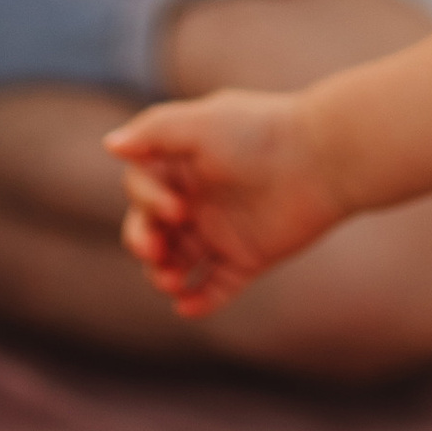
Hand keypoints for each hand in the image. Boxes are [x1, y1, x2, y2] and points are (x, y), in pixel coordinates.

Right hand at [104, 86, 347, 317]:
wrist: (322, 159)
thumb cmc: (258, 133)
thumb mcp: (200, 123)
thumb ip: (154, 131)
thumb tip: (109, 145)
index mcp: (183, 165)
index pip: (142, 192)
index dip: (147, 204)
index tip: (176, 210)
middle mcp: (198, 199)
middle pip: (152, 230)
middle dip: (144, 243)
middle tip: (155, 251)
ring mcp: (222, 231)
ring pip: (177, 262)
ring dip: (164, 275)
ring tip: (170, 281)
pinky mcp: (248, 258)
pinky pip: (215, 287)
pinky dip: (198, 302)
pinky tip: (187, 307)